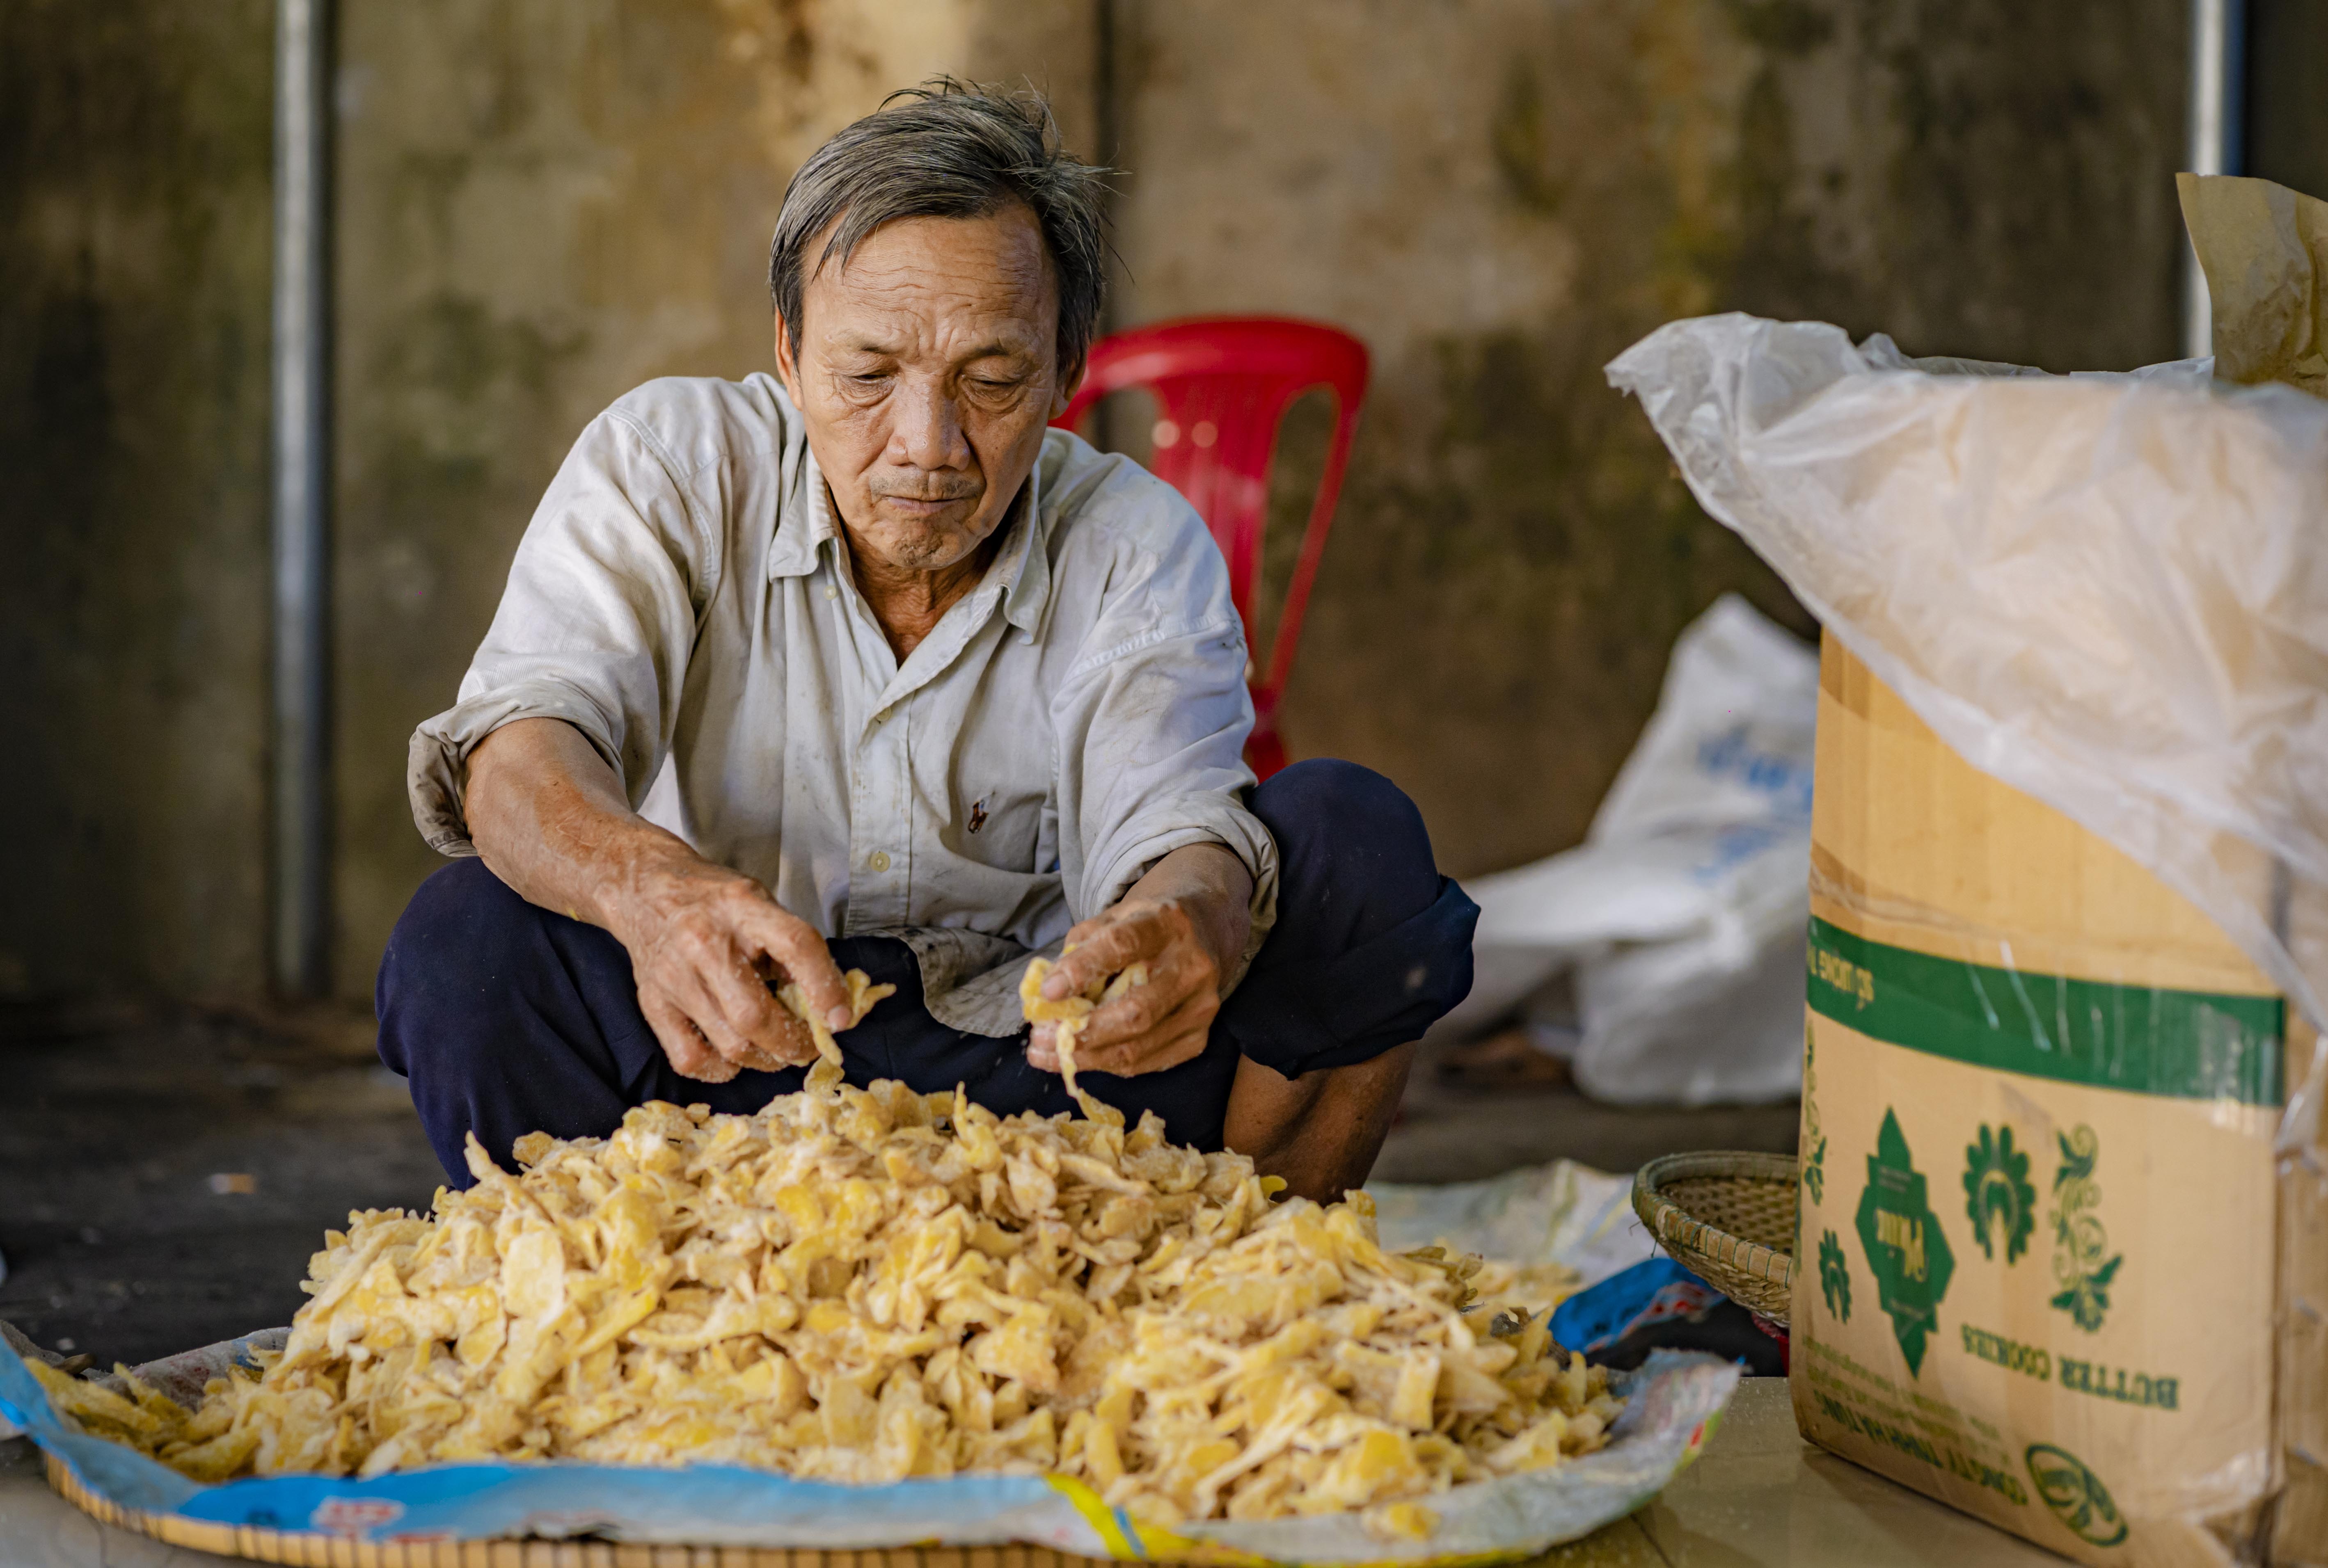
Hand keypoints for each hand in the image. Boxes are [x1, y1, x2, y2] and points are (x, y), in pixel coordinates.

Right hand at [609, 854, 854, 1082]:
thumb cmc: (712, 900)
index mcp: (742, 908)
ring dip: (764, 1058)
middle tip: (808, 1045)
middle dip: (793, 1042)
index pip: (794, 946)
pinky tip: (733, 1056)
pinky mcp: (653, 1003)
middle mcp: (704, 943)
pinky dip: (720, 1069)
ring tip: (775, 1050)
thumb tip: (831, 1004)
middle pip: (755, 1015)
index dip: (825, 988)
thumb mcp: (760, 903)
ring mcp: (674, 977)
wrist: (643, 888)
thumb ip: (792, 948)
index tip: (841, 1019)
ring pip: (729, 1044)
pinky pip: (690, 1059)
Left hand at [1024, 843, 1252, 1078]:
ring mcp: (1201, 1006)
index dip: (1082, 970)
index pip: (1122, 946)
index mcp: (1166, 924)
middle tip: (1040, 1039)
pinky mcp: (1200, 1036)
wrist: (1204, 933)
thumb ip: (1079, 949)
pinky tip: (1083, 1058)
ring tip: (1048, 1054)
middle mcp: (1192, 966)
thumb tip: (1046, 994)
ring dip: (1087, 1057)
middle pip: (1135, 1011)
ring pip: (1139, 1047)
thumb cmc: (1145, 928)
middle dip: (1082, 1032)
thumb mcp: (1112, 919)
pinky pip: (1148, 1062)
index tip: (1048, 992)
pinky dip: (1110, 1064)